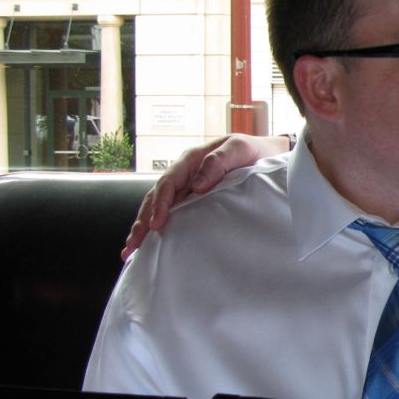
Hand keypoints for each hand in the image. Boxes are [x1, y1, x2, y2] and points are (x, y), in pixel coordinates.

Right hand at [121, 133, 291, 260]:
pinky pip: (173, 213)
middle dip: (142, 221)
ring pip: (158, 207)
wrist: (268, 154)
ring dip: (144, 228)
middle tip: (133, 244)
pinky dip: (158, 227)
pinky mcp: (194, 200)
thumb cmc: (253, 150)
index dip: (161, 203)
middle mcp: (184, 175)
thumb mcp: (239, 149)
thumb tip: (197, 185)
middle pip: (155, 198)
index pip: (168, 183)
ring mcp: (187, 188)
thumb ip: (219, 161)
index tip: (157, 224)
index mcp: (191, 160)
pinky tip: (149, 244)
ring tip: (131, 250)